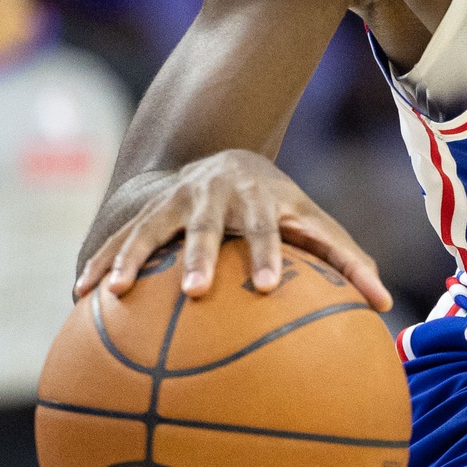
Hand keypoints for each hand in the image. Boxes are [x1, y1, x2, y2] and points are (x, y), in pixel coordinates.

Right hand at [74, 149, 391, 311]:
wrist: (223, 159)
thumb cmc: (277, 208)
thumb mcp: (312, 223)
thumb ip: (347, 261)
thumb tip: (387, 307)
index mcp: (258, 198)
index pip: (267, 227)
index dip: (269, 253)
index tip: (271, 287)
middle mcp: (213, 194)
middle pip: (206, 225)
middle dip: (199, 256)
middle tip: (195, 291)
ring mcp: (173, 202)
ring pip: (150, 228)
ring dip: (133, 258)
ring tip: (115, 294)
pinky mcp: (144, 213)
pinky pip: (117, 241)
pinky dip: (100, 265)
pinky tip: (79, 297)